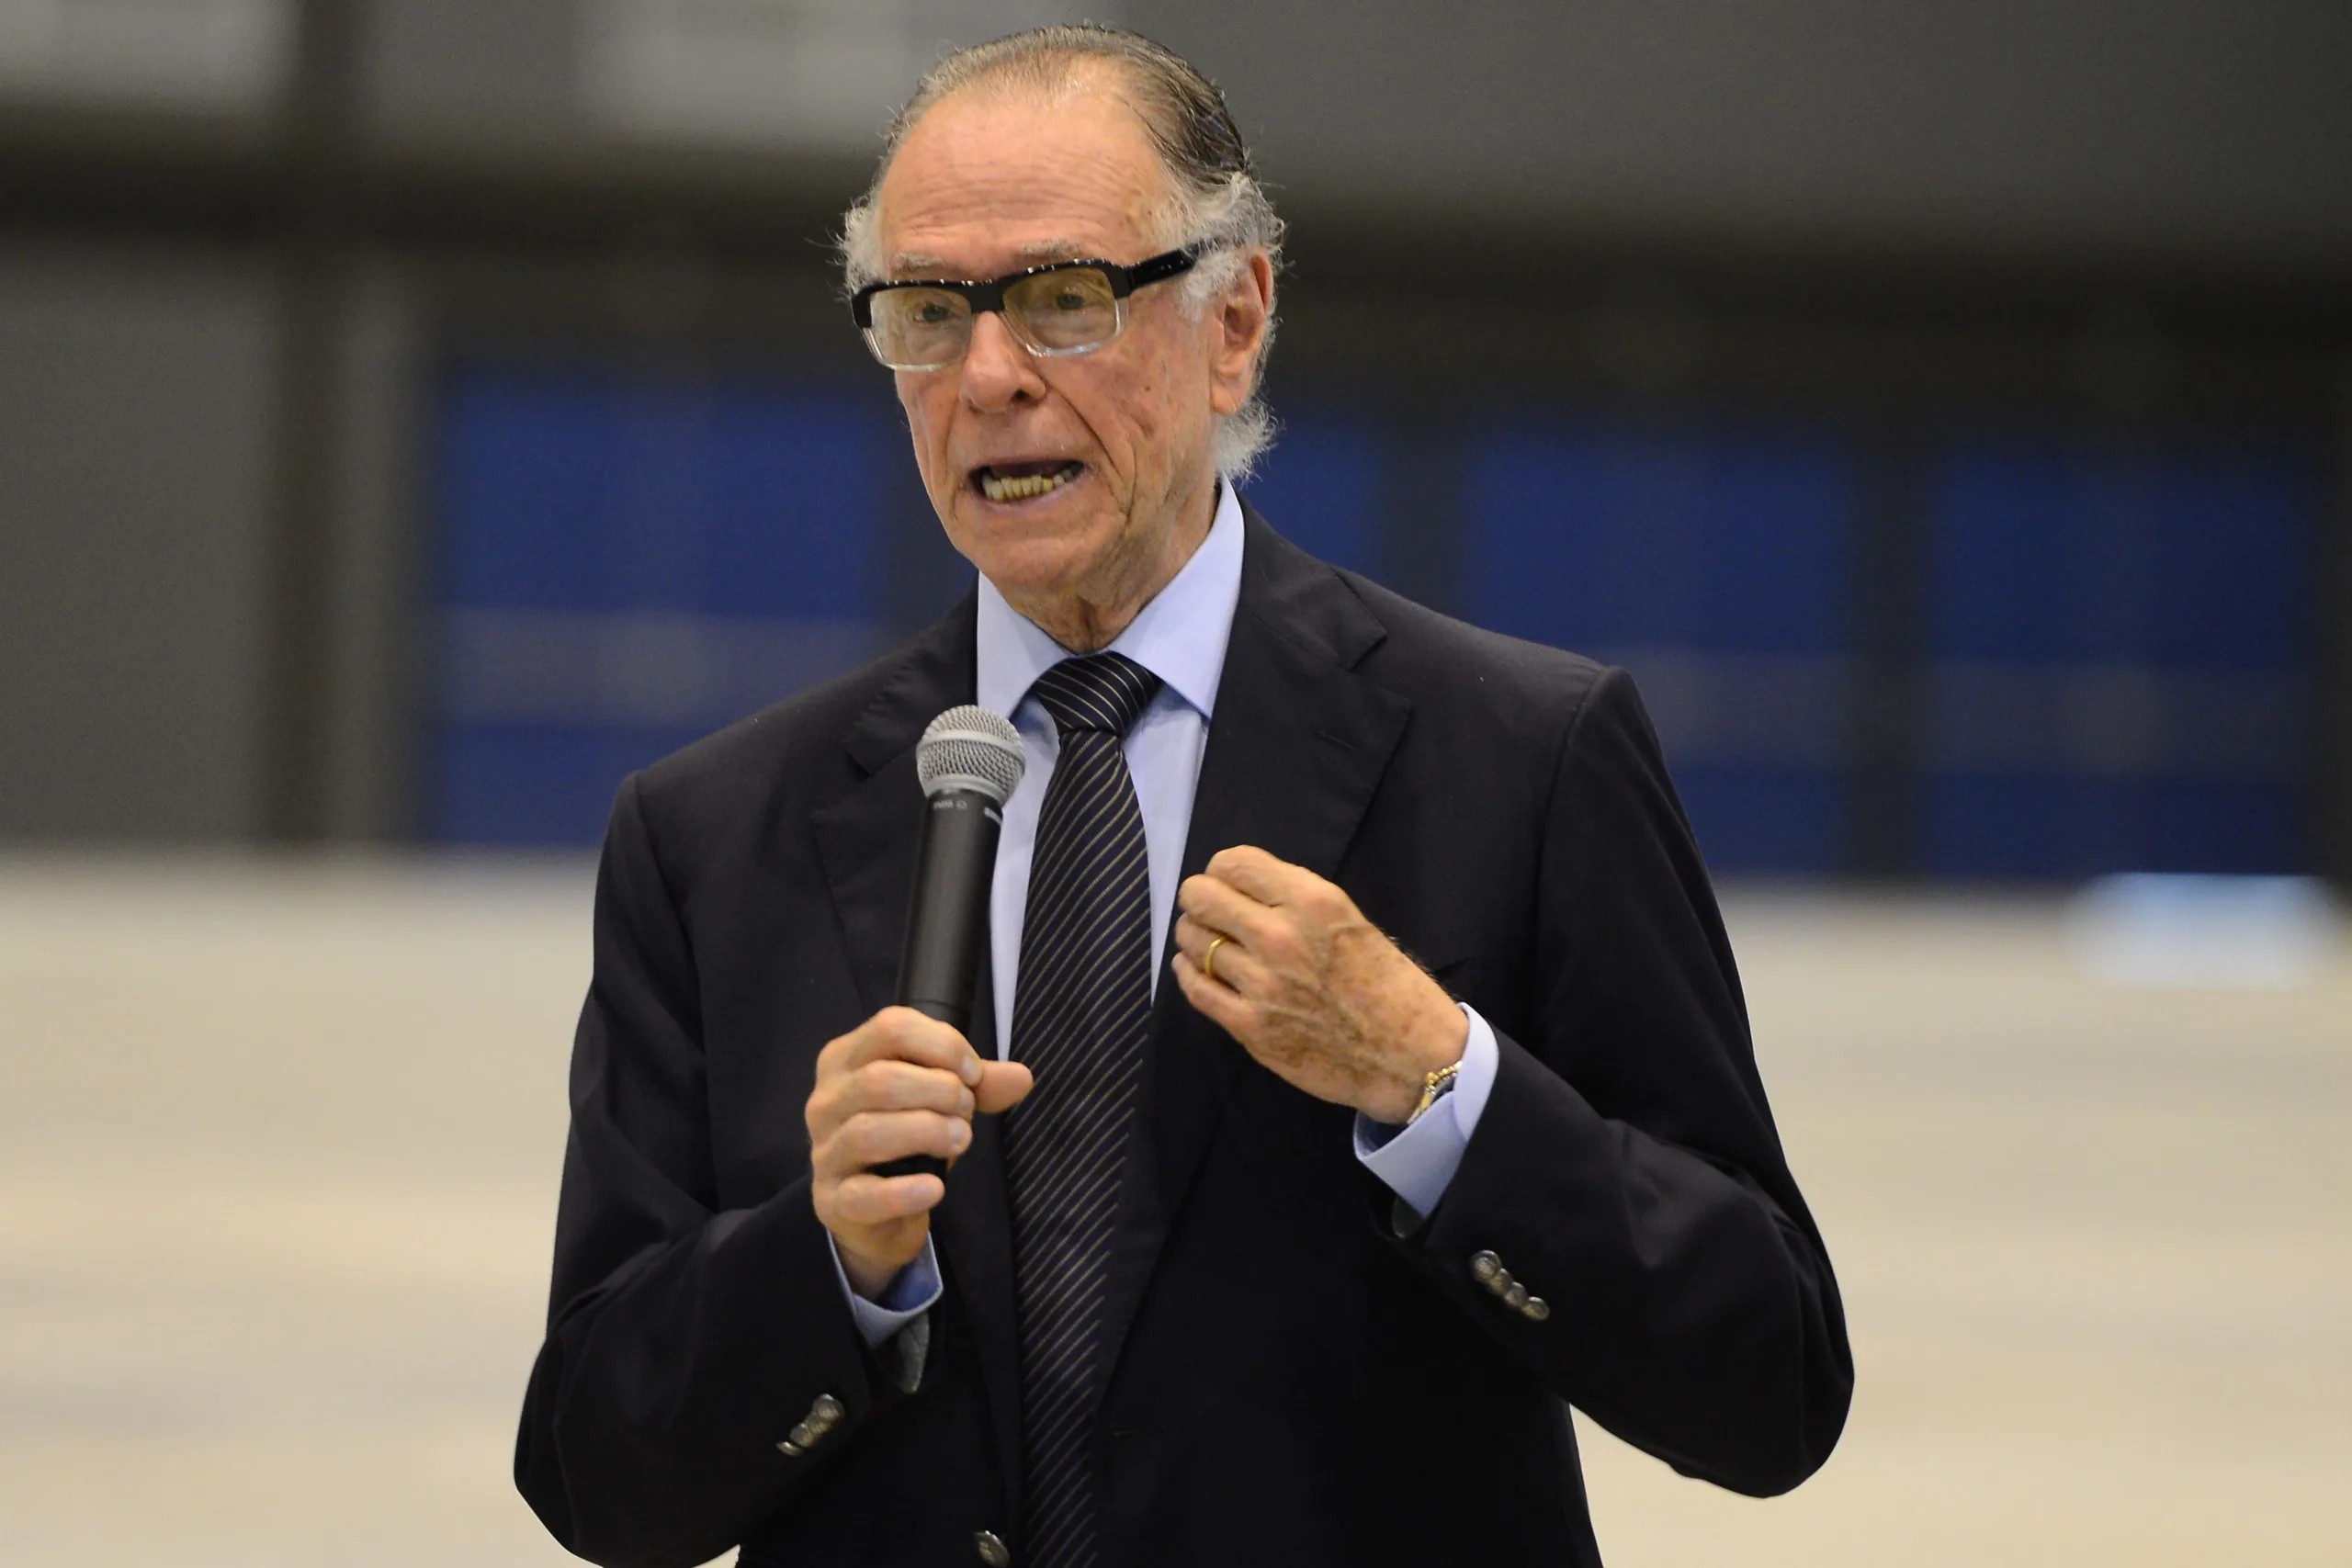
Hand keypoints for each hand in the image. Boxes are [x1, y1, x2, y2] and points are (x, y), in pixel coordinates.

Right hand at [806, 1006, 1032, 1297]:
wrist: (876, 1213)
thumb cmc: (904, 1141)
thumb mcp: (939, 1102)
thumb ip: (978, 1085)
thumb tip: (1022, 1077)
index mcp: (846, 1060)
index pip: (891, 1028)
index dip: (942, 1044)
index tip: (974, 1073)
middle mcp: (826, 1101)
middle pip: (880, 1078)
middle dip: (940, 1091)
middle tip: (967, 1113)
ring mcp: (824, 1152)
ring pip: (869, 1132)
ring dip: (928, 1132)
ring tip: (961, 1139)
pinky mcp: (833, 1201)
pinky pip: (865, 1195)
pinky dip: (905, 1191)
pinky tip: (935, 1188)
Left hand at [1171, 846, 1466, 1123]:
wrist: (1410, 1056)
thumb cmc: (1390, 986)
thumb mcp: (1351, 921)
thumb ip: (1298, 902)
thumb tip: (1245, 893)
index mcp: (1312, 901)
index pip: (1234, 863)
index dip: (1221, 870)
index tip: (1226, 882)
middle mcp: (1280, 935)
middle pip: (1202, 896)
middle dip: (1199, 897)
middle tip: (1207, 909)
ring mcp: (1260, 983)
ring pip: (1192, 940)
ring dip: (1193, 936)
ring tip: (1205, 941)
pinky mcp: (1249, 1026)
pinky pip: (1194, 988)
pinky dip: (1187, 972)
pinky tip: (1195, 969)